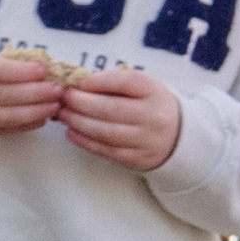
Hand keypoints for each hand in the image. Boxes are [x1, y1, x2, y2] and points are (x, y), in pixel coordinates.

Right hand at [0, 46, 64, 136]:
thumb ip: (0, 63)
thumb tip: (38, 70)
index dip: (21, 72)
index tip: (43, 70)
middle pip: (2, 95)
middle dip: (34, 93)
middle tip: (58, 90)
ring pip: (3, 116)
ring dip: (32, 112)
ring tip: (54, 106)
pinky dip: (22, 125)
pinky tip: (40, 119)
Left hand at [53, 67, 182, 171]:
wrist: (176, 136)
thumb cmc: (150, 105)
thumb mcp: (143, 88)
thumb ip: (117, 83)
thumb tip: (80, 84)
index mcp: (154, 92)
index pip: (127, 82)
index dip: (101, 81)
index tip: (80, 82)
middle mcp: (152, 116)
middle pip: (111, 109)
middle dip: (81, 103)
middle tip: (64, 98)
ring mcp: (145, 140)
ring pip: (105, 132)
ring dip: (78, 122)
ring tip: (63, 115)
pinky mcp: (136, 159)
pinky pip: (105, 150)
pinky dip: (84, 141)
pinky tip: (71, 132)